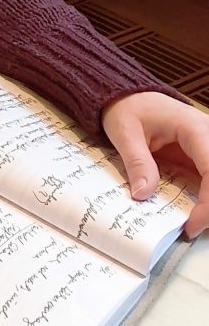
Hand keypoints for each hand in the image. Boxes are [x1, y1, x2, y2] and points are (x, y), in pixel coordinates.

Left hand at [101, 92, 208, 237]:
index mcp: (194, 128)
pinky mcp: (200, 157)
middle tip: (192, 229)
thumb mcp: (125, 133)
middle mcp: (208, 136)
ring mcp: (206, 147)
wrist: (129, 95)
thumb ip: (137, 163)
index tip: (192, 224)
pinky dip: (204, 198)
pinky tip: (192, 214)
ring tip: (193, 224)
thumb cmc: (128, 108)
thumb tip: (143, 195)